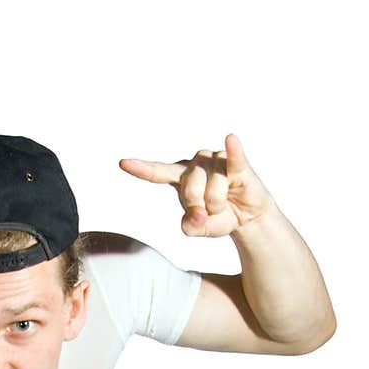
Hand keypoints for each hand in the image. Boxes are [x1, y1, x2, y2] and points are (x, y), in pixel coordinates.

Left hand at [118, 133, 274, 237]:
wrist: (245, 216)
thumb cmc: (218, 216)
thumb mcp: (200, 229)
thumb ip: (191, 226)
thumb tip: (198, 216)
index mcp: (180, 178)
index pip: (158, 172)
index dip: (142, 168)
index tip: (123, 163)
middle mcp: (195, 164)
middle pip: (191, 191)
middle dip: (202, 209)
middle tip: (210, 211)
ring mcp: (215, 160)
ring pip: (213, 190)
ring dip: (219, 205)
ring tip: (224, 203)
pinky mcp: (236, 163)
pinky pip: (233, 158)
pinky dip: (233, 151)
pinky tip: (230, 140)